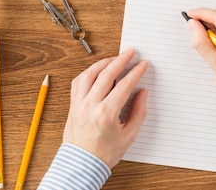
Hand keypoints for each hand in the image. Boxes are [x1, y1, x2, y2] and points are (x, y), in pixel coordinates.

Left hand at [62, 48, 148, 168]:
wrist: (83, 164)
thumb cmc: (105, 153)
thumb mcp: (129, 135)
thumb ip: (138, 112)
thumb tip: (142, 93)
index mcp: (106, 114)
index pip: (124, 85)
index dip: (135, 73)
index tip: (142, 65)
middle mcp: (90, 106)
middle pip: (106, 74)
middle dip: (120, 60)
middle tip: (130, 52)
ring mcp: (79, 104)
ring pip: (89, 74)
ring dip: (103, 63)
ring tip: (114, 58)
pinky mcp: (72, 105)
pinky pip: (78, 82)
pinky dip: (88, 73)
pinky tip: (97, 70)